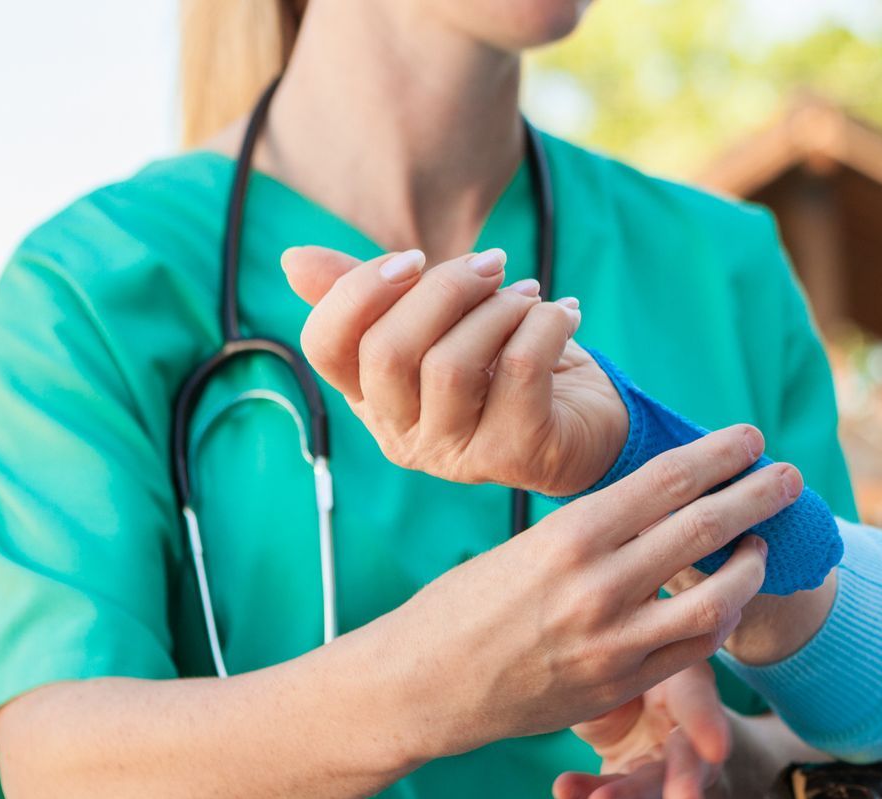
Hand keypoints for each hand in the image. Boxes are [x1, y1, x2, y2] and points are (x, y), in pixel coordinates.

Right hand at [283, 244, 626, 494]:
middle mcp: (404, 436)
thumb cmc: (505, 362)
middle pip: (387, 352)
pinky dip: (545, 325)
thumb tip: (292, 261)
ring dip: (498, 309)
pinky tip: (564, 313)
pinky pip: (520, 370)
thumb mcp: (439, 320)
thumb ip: (372, 292)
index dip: (361, 291)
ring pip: (451, 364)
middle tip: (492, 264)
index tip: (415, 259)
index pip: (324, 346)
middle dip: (443, 290)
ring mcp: (457, 454)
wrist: (589, 419)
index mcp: (373, 398)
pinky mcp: (516, 456)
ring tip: (530, 295)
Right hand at [398, 424, 804, 754]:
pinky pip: (693, 649)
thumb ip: (592, 531)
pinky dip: (721, 619)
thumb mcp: (521, 547)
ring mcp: (613, 642)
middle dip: (756, 496)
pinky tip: (729, 600)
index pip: (667, 480)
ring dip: (751, 565)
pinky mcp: (619, 686)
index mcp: (569, 536)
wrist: (421, 686)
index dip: (720, 455)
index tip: (751, 438)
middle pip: (703, 528)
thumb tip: (658, 499)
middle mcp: (597, 586)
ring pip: (715, 598)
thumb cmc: (464, 606)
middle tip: (789, 476)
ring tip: (764, 544)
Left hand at [552, 662, 843, 798]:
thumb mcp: (625, 662)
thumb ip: (612, 670)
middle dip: (686, 781)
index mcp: (689, 685)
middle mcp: (689, 734)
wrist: (636, 711)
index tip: (716, 751)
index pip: (698, 703)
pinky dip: (587, 796)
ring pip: (653, 791)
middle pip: (688, 760)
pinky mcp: (644, 797)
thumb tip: (580, 667)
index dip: (707, 724)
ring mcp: (670, 773)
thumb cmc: (634, 676)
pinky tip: (565, 791)